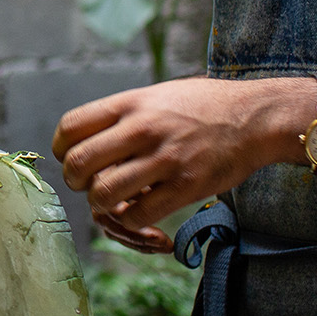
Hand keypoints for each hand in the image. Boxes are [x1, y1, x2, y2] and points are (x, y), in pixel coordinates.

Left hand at [52, 77, 306, 253]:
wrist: (255, 117)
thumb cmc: (202, 106)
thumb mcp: (156, 96)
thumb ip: (121, 117)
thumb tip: (85, 143)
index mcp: (131, 104)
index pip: (70, 127)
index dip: (61, 149)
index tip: (70, 157)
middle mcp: (142, 129)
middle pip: (77, 164)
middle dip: (75, 181)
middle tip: (88, 184)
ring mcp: (164, 159)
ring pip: (103, 194)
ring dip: (101, 204)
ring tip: (113, 200)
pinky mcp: (185, 187)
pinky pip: (137, 214)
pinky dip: (131, 219)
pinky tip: (140, 210)